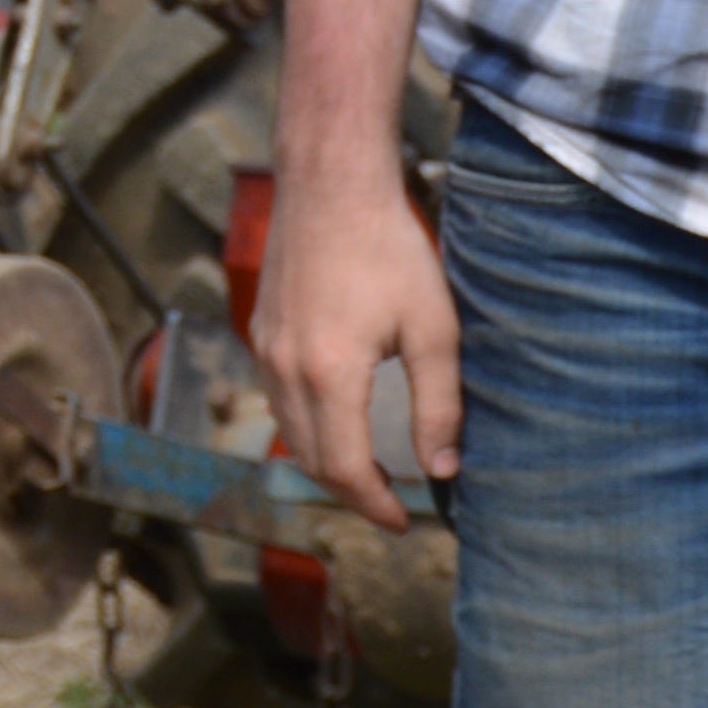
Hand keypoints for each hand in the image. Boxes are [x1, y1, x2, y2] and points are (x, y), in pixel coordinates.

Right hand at [256, 170, 461, 527]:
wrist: (329, 185)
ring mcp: (265, 349)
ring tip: (368, 472)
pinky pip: (278, 399)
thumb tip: (445, 468)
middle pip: (309, 458)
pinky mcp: (262, 330)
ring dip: (325, 462)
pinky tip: (337, 420)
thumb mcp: (433, 330)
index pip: (344, 468)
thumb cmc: (388, 250)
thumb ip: (438, 406)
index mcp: (328, 374)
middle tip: (392, 505)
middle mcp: (284, 369)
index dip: (375, 504)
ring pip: (288, 431)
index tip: (407, 521)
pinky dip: (306, 427)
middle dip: (350, 492)